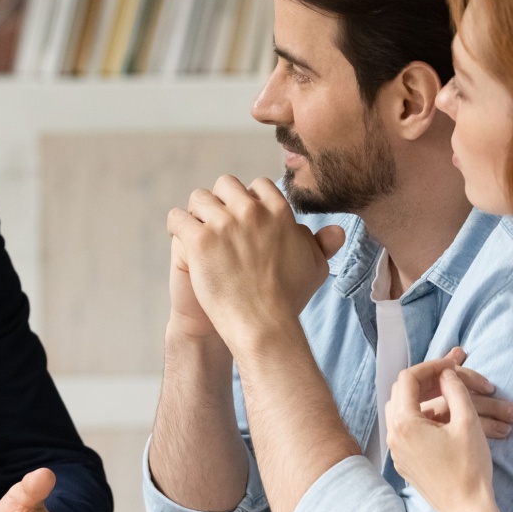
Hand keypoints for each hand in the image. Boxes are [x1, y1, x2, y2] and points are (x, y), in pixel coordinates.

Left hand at [165, 175, 345, 353]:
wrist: (262, 325)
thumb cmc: (288, 300)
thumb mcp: (314, 268)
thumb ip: (322, 244)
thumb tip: (335, 230)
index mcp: (279, 211)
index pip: (257, 186)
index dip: (246, 202)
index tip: (241, 220)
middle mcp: (252, 211)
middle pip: (226, 186)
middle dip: (220, 202)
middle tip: (216, 225)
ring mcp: (224, 224)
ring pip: (199, 198)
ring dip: (196, 212)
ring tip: (197, 233)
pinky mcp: (200, 240)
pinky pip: (178, 218)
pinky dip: (177, 227)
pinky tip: (182, 240)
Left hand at [384, 362, 500, 511]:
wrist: (467, 509)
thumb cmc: (469, 467)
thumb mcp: (467, 422)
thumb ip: (454, 390)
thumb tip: (446, 372)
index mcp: (405, 423)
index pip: (409, 379)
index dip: (432, 366)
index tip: (452, 365)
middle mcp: (394, 436)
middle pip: (401, 393)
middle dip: (425, 380)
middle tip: (449, 375)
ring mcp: (397, 451)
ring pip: (401, 411)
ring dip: (421, 398)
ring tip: (446, 392)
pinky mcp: (405, 462)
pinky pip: (406, 430)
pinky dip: (421, 417)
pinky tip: (442, 418)